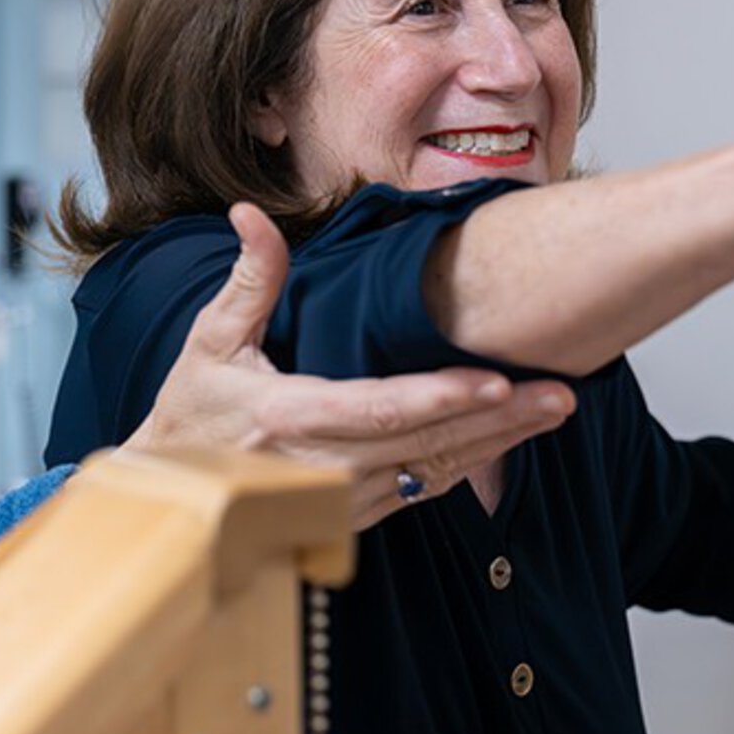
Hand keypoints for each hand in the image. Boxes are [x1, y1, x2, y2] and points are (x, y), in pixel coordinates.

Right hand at [123, 202, 573, 529]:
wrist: (172, 496)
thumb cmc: (192, 414)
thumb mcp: (210, 342)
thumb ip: (249, 280)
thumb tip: (252, 214)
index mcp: (291, 418)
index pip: (382, 410)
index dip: (443, 397)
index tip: (497, 381)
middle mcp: (323, 469)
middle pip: (428, 445)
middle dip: (500, 420)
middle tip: (561, 394)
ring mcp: (342, 501)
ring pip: (435, 474)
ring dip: (499, 445)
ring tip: (554, 411)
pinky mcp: (353, 519)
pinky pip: (422, 492)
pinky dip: (470, 466)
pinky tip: (510, 439)